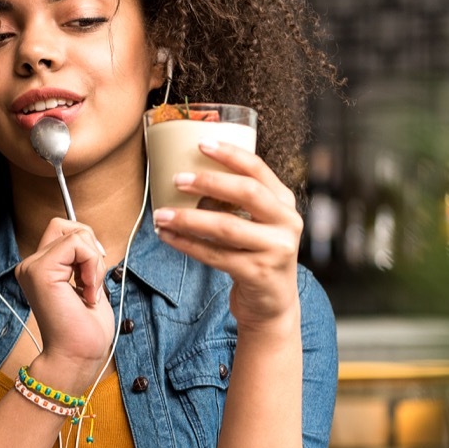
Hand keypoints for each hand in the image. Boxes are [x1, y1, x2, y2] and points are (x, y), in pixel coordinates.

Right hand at [14, 218, 114, 381]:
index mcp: (40, 269)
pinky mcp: (40, 271)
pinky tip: (88, 292)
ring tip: (90, 291)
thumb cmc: (84, 331)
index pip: (64, 231)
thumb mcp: (87, 285)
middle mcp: (30, 265)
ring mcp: (32, 267)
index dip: (87, 246)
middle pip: (67, 226)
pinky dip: (93, 266)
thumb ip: (83, 261)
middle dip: (91, 248)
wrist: (76, 358)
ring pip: (76, 234)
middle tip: (92, 282)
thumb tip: (92, 240)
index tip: (93, 277)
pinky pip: (78, 245)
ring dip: (94, 262)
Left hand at [152, 140, 302, 332]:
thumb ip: (240, 202)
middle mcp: (286, 223)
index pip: (259, 170)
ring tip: (162, 213)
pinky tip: (168, 236)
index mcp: (285, 203)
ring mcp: (275, 250)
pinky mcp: (258, 274)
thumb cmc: (257, 255)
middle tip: (177, 179)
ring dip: (189, 218)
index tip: (201, 143)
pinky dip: (187, 244)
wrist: (272, 305)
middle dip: (209, 182)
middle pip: (247, 193)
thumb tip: (192, 173)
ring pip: (226, 227)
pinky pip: (215, 255)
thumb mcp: (260, 224)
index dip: (230, 154)